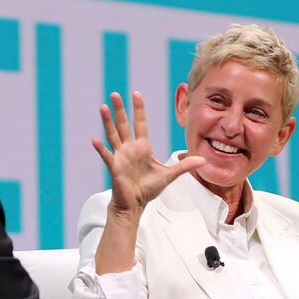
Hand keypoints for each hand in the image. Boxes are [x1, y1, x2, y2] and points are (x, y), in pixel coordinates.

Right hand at [93, 91, 204, 215]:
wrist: (135, 205)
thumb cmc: (148, 189)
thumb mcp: (169, 175)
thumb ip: (185, 166)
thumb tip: (203, 160)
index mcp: (142, 147)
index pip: (140, 123)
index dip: (139, 109)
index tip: (136, 94)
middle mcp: (130, 148)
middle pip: (124, 124)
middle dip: (120, 109)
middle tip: (115, 94)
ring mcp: (120, 156)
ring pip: (113, 135)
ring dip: (107, 122)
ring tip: (103, 107)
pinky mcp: (114, 167)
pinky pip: (106, 155)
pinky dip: (100, 148)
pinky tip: (94, 139)